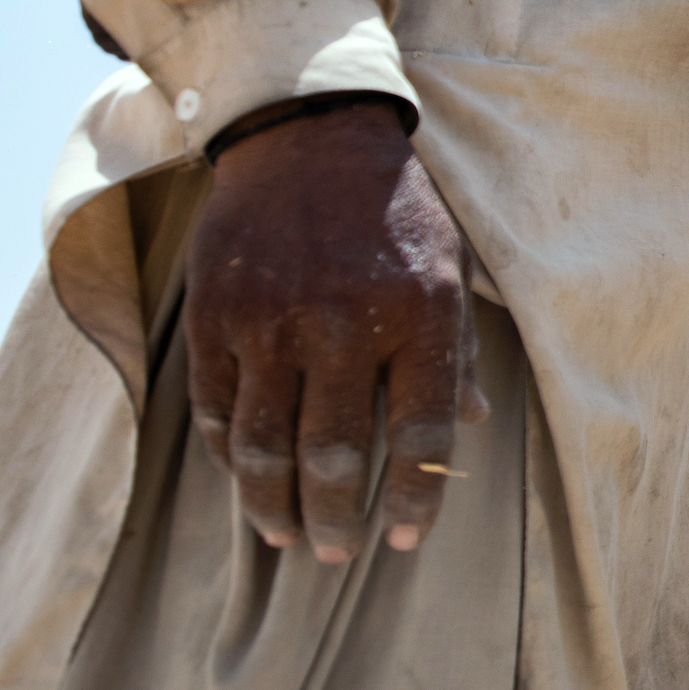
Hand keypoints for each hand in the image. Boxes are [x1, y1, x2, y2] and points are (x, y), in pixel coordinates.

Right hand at [187, 99, 484, 560]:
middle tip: (334, 553)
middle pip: (333, 455)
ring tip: (284, 535)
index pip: (421, 435)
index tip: (406, 539)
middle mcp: (343, 324)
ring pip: (263, 445)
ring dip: (272, 503)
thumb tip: (473, 428)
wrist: (308, 136)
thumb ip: (455, 353)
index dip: (415, 497)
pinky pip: (215, 409)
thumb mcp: (449, 272)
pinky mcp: (216, 316)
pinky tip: (245, 475)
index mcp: (418, 316)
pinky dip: (228, 454)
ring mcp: (271, 322)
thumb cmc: (395, 212)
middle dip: (334, 518)